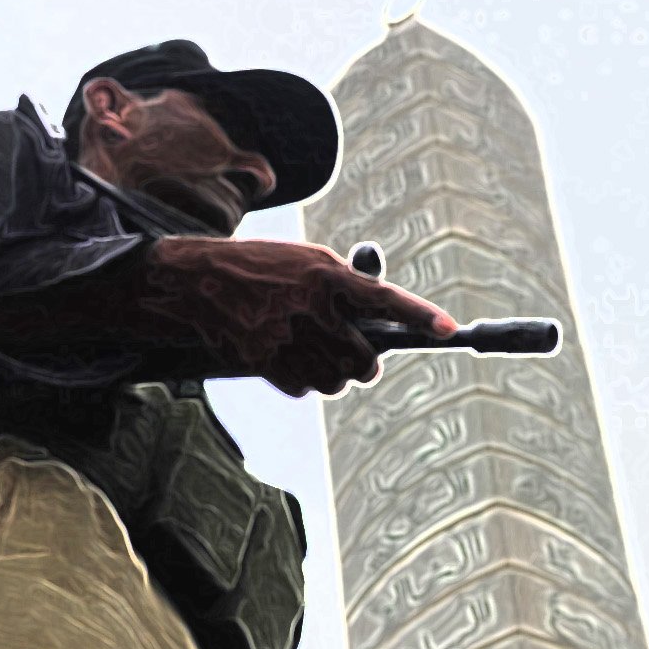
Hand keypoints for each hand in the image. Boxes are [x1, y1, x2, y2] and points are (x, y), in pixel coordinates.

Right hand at [140, 238, 454, 395]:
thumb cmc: (263, 267)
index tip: (448, 328)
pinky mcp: (265, 362)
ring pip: (336, 381)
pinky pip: (305, 389)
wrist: (200, 281)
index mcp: (324, 275)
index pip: (383, 298)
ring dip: (335, 375)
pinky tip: (290, 358)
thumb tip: (384, 315)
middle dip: (365, 362)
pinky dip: (305, 381)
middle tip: (360, 355)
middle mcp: (309, 308)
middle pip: (363, 358)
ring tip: (317, 353)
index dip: (418, 315)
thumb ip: (346, 282)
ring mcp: (286, 338)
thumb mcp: (307, 259)